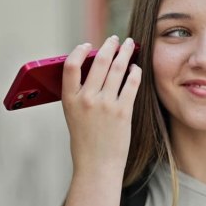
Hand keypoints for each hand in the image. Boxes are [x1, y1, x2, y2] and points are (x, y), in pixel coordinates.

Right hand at [61, 36, 141, 175]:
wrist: (97, 165)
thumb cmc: (85, 140)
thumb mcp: (74, 115)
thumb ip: (79, 93)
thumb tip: (92, 66)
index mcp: (69, 99)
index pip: (70, 65)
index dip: (79, 51)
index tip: (88, 44)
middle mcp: (86, 99)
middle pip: (98, 61)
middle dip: (109, 46)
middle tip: (115, 39)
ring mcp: (105, 105)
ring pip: (117, 68)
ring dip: (125, 53)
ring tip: (130, 46)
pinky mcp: (123, 111)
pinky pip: (132, 83)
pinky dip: (135, 72)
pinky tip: (136, 68)